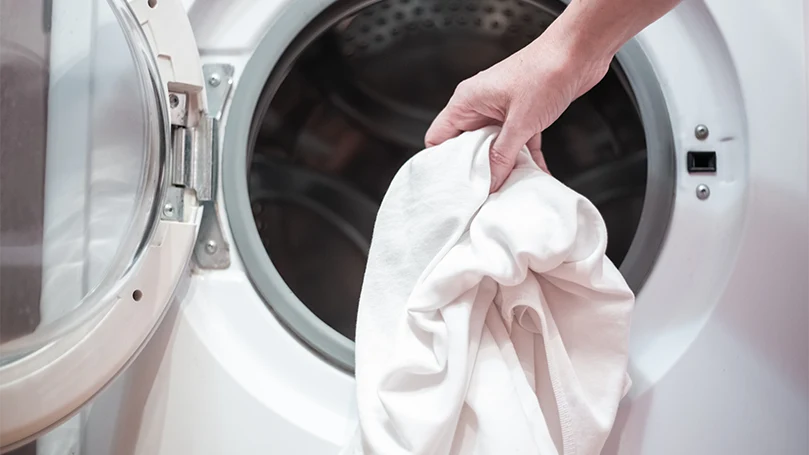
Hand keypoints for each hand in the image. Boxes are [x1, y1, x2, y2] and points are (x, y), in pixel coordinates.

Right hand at [425, 37, 609, 191]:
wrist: (580, 52)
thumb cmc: (547, 70)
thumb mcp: (520, 122)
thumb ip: (502, 155)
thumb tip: (490, 181)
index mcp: (467, 101)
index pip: (438, 137)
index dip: (443, 162)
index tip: (454, 184)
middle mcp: (480, 104)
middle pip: (467, 146)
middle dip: (477, 169)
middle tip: (483, 190)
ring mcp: (502, 109)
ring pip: (494, 146)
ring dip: (504, 165)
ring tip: (509, 186)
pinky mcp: (524, 113)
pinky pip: (518, 142)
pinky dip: (526, 158)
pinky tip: (535, 174)